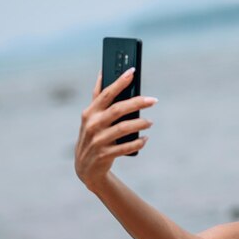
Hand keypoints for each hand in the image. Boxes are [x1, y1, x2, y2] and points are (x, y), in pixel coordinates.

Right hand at [74, 68, 156, 191]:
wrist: (85, 166)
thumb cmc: (93, 135)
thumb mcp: (91, 116)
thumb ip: (98, 97)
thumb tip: (102, 72)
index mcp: (90, 112)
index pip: (106, 94)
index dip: (119, 82)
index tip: (132, 71)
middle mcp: (92, 125)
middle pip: (117, 110)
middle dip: (137, 103)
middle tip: (153, 100)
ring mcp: (97, 140)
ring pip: (122, 128)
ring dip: (139, 124)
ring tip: (150, 122)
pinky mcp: (105, 155)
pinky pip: (125, 148)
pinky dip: (137, 143)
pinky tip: (145, 139)